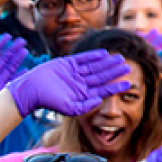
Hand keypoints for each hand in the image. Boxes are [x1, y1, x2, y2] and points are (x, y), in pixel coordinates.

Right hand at [7, 49, 130, 116]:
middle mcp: (81, 83)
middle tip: (128, 67)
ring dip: (107, 63)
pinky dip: (93, 55)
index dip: (116, 86)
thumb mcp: (69, 108)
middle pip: (102, 76)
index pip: (103, 90)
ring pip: (95, 66)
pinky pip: (83, 58)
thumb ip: (85, 106)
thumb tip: (100, 101)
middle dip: (115, 72)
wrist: (33, 89)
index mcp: (83, 95)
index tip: (128, 83)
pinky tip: (104, 53)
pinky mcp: (68, 63)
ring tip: (119, 58)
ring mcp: (75, 73)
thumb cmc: (49, 101)